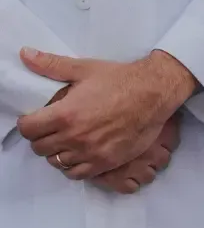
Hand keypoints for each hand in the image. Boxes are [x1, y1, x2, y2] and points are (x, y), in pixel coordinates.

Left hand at [17, 48, 196, 180]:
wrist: (154, 91)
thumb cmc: (120, 79)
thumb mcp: (85, 68)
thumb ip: (52, 65)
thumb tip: (26, 54)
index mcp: (65, 114)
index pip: (28, 129)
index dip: (29, 122)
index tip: (37, 118)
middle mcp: (74, 137)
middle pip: (39, 147)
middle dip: (42, 136)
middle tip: (55, 125)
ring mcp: (89, 153)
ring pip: (56, 161)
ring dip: (58, 150)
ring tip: (69, 137)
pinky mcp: (103, 163)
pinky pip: (75, 173)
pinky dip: (73, 164)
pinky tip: (81, 150)